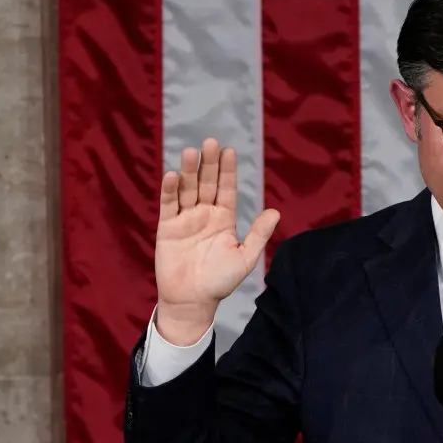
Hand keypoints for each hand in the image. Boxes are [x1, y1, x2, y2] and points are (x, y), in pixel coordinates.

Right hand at [155, 139, 280, 343]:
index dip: (227, 170)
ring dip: (188, 171)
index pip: (226, 189)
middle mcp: (204, 213)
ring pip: (187, 189)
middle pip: (207, 183)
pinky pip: (169, 205)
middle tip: (210, 142)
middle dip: (208, 163)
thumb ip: (258, 235)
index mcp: (224, 218)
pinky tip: (172, 175)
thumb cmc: (220, 281)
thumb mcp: (244, 257)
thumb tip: (276, 212)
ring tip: (190, 152)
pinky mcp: (167, 227)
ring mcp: (185, 218)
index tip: (229, 151)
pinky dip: (170, 190)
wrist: (193, 300)